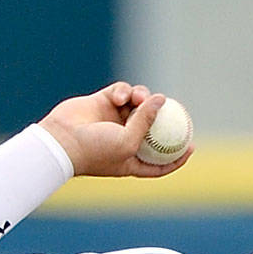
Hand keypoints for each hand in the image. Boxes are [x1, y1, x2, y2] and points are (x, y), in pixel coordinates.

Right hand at [39, 82, 193, 177]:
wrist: (61, 139)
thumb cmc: (95, 150)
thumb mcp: (128, 142)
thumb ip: (147, 122)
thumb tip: (162, 99)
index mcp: (132, 159)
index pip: (160, 161)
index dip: (177, 156)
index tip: (191, 146)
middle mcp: (124, 140)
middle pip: (152, 128)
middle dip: (162, 117)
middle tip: (172, 107)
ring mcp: (113, 120)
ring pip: (139, 104)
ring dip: (142, 98)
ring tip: (138, 98)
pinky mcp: (102, 103)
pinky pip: (121, 92)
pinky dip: (123, 91)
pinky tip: (119, 96)